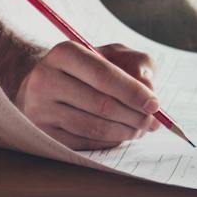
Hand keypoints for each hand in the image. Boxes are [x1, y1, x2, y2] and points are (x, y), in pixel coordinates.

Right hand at [10, 41, 161, 150]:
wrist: (44, 82)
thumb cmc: (88, 67)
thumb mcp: (113, 54)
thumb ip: (138, 64)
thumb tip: (148, 90)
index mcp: (64, 53)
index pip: (104, 76)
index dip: (133, 92)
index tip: (155, 104)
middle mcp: (46, 80)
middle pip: (101, 105)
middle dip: (135, 116)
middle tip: (154, 122)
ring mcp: (40, 109)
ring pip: (94, 128)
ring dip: (125, 131)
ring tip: (141, 128)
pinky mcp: (43, 133)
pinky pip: (84, 143)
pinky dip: (109, 142)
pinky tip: (121, 134)